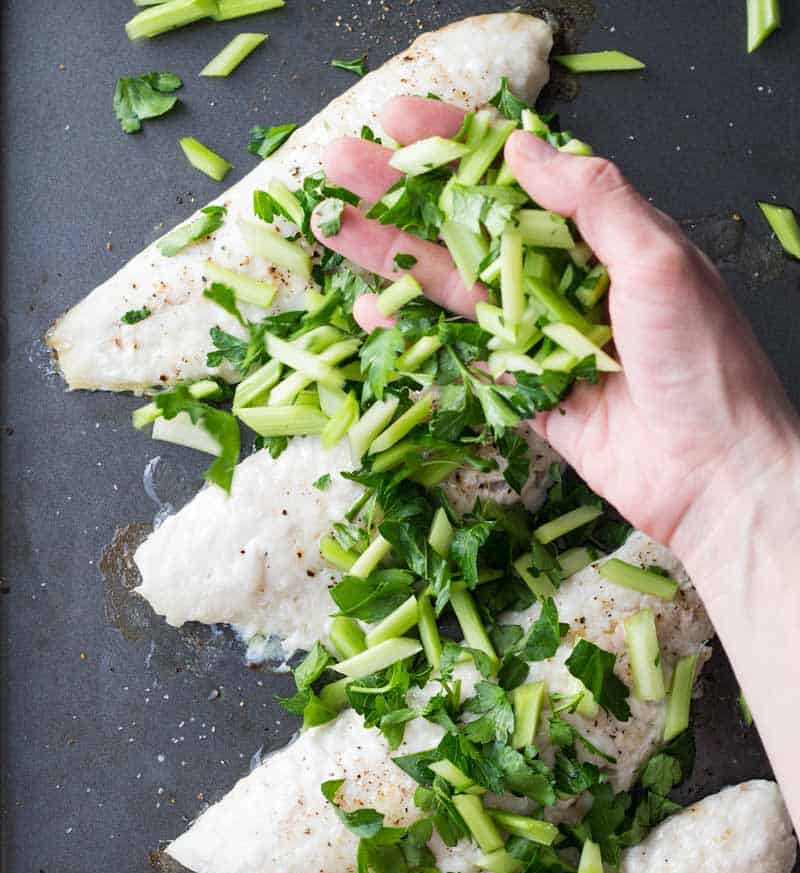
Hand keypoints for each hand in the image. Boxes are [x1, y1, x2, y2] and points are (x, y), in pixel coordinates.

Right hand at [314, 96, 799, 557]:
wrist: (714, 473)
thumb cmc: (704, 364)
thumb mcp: (658, 262)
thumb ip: (593, 201)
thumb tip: (521, 151)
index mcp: (604, 235)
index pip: (518, 174)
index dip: (457, 143)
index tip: (399, 120)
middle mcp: (567, 280)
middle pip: (472, 227)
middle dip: (406, 196)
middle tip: (341, 167)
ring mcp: (543, 339)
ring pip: (455, 292)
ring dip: (397, 262)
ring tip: (337, 232)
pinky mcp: (528, 395)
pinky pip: (464, 360)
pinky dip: (418, 340)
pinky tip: (372, 318)